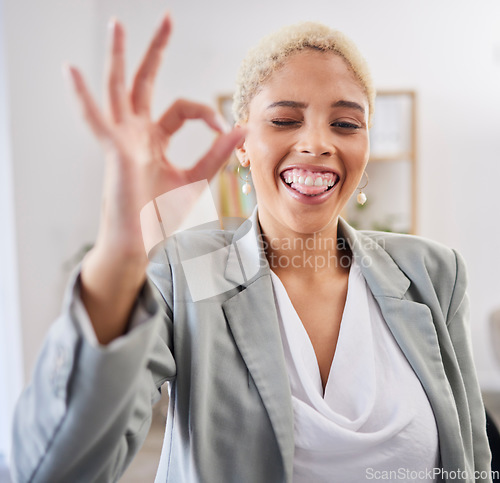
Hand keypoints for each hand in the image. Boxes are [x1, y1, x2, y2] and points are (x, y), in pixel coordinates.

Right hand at [65, 13, 243, 259]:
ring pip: (119, 89)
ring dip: (120, 57)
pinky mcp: (114, 150)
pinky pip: (95, 120)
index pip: (182, 109)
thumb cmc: (163, 214)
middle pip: (145, 82)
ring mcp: (123, 138)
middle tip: (167, 19)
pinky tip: (72, 70)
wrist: (144, 241)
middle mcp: (137, 132)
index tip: (224, 129)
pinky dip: (83, 97)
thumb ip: (217, 154)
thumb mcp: (197, 179)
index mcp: (155, 138)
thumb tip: (242, 129)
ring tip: (117, 25)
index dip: (205, 113)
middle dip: (155, 51)